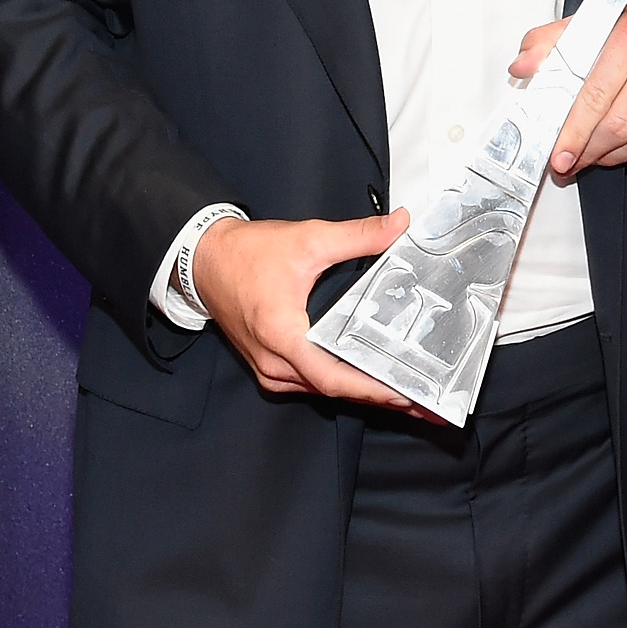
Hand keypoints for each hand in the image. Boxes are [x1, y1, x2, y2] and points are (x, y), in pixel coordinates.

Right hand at [193, 211, 420, 412]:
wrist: (205, 259)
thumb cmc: (246, 254)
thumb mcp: (307, 239)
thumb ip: (357, 235)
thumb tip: (398, 225)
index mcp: (281, 334)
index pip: (332, 376)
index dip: (371, 389)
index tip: (404, 395)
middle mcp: (272, 361)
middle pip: (331, 389)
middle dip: (377, 398)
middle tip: (421, 402)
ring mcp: (267, 368)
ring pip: (319, 390)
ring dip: (359, 393)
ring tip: (401, 395)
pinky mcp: (267, 366)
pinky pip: (307, 383)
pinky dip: (337, 383)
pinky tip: (363, 379)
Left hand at [515, 0, 626, 176]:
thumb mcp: (599, 21)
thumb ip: (555, 41)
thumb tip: (523, 65)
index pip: (595, 94)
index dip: (572, 130)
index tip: (558, 152)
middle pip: (619, 124)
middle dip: (588, 149)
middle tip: (571, 160)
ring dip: (613, 155)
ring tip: (596, 154)